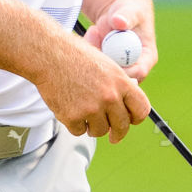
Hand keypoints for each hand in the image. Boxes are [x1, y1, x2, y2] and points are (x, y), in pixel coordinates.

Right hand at [35, 34, 150, 143]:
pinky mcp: (73, 117)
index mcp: (121, 82)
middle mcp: (110, 97)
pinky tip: (69, 108)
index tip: (130, 122)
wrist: (50, 55)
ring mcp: (91, 108)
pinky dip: (75, 124)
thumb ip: (120, 84)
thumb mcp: (106, 64)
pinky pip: (79, 131)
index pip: (141, 109)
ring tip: (84, 112)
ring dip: (93, 127)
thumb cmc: (76, 56)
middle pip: (122, 126)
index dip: (136, 118)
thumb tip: (130, 101)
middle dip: (117, 133)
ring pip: (100, 132)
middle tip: (113, 136)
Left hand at [83, 0, 157, 80]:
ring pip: (103, 72)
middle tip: (94, 34)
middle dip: (103, 59)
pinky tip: (92, 34)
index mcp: (147, 59)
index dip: (123, 69)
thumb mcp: (131, 10)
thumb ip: (126, 16)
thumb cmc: (130, 9)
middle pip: (118, 77)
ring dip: (94, 51)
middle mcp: (134, 68)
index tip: (107, 55)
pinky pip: (93, 64)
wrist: (118, 12)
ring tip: (95, 29)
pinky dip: (88, 49)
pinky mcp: (104, 67)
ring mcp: (118, 69)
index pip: (138, 72)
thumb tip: (119, 22)